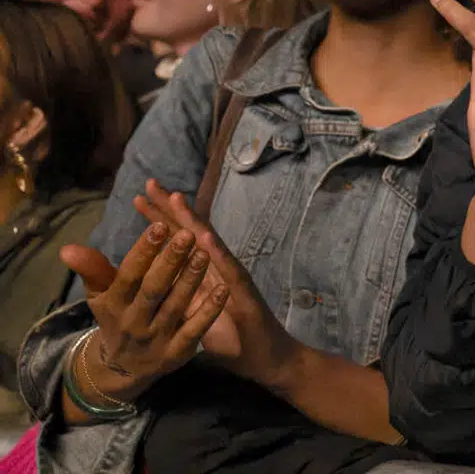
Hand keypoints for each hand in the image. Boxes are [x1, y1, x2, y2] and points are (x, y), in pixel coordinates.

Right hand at [59, 222, 226, 402]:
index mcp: (114, 304)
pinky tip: (223, 289)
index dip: (143, 252)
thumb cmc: (116, 317)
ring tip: (204, 253)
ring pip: (176, 306)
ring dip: (191, 280)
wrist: (123, 367)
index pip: (128, 275)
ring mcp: (156, 338)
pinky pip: (195, 330)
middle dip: (170, 262)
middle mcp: (134, 322)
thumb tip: (67, 248)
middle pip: (153, 289)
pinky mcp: (177, 352)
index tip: (159, 226)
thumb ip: (92, 270)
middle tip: (187, 234)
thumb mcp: (101, 296)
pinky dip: (209, 310)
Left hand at [132, 180, 300, 391]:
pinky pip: (229, 271)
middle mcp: (218, 269)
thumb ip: (178, 298)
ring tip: (176, 198)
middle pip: (191, 233)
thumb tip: (154, 285)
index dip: (160, 219)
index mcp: (203, 274)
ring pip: (210, 245)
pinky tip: (204, 239)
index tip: (139, 197)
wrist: (266, 359)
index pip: (178, 241)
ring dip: (193, 221)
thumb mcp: (195, 317)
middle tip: (150, 183)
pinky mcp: (245, 294)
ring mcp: (233, 277)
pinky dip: (216, 253)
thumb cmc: (232, 340)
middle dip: (170, 209)